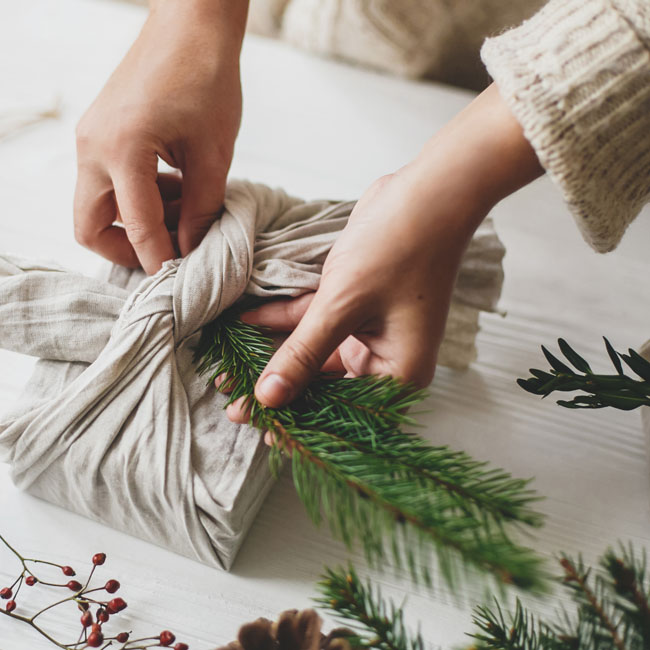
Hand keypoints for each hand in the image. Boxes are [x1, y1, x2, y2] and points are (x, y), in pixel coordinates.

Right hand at [74, 0, 247, 273]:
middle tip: (169, 255)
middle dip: (127, 251)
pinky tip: (173, 191)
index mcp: (123, 150)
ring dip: (134, 223)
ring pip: (95, 207)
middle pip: (89, 227)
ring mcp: (90, 138)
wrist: (191, 25)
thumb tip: (191, 249)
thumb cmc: (206, 79)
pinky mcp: (99, 133)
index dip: (162, 261)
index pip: (139, 228)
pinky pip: (106, 183)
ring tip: (183, 214)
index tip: (182, 282)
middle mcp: (93, 147)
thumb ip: (201, 208)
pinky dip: (134, 198)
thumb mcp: (213, 154)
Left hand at [224, 84, 543, 423]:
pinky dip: (282, 321)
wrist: (425, 193)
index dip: (299, 422)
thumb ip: (302, 354)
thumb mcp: (342, 306)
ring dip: (273, 355)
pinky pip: (313, 321)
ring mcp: (368, 331)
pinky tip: (245, 323)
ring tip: (229, 371)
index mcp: (397, 373)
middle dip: (279, 389)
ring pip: (312, 352)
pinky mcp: (354, 305)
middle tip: (235, 406)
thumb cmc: (398, 250)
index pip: (341, 411)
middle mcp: (385, 359)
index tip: (262, 432)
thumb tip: (268, 398)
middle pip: (324, 385)